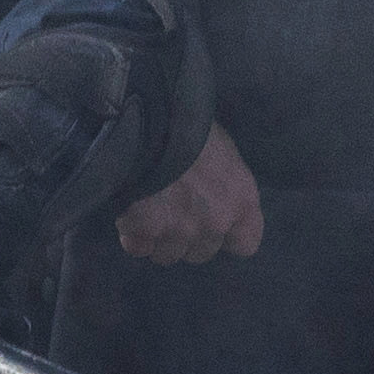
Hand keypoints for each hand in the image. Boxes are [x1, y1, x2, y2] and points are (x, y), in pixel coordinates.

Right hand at [112, 127, 264, 265]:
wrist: (148, 119)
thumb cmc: (189, 124)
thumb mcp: (222, 148)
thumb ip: (224, 183)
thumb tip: (214, 194)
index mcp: (241, 200)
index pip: (245, 244)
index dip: (227, 237)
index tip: (212, 223)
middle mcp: (215, 222)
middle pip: (201, 252)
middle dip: (186, 237)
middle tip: (171, 208)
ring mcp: (180, 231)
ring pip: (167, 254)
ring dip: (156, 238)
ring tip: (147, 206)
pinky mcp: (145, 231)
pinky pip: (137, 247)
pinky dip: (131, 233)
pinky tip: (129, 210)